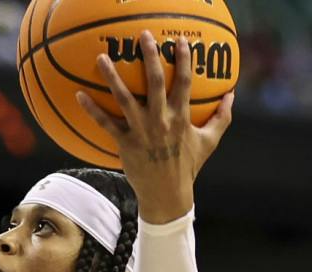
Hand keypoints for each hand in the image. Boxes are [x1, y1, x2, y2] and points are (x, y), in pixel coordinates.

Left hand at [76, 30, 233, 223]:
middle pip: (155, 83)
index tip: (179, 40)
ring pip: (124, 99)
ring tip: (102, 58)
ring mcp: (141, 131)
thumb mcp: (209, 142)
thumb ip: (221, 117)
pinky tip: (79, 95)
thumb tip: (232, 95)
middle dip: (149, 57)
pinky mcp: (125, 143)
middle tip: (143, 36)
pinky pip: (106, 123)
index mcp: (181, 118)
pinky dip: (92, 110)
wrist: (167, 195)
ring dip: (112, 77)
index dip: (183, 60)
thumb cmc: (187, 166)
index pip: (184, 83)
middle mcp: (161, 121)